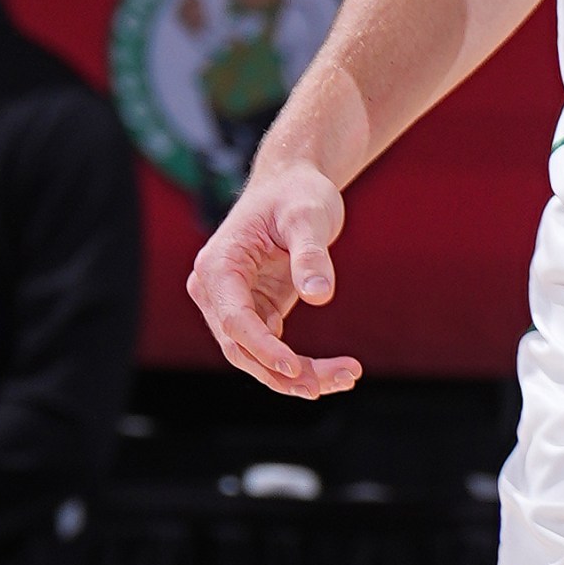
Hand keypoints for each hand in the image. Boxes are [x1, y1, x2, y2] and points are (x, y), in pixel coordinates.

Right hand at [186, 160, 360, 397]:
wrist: (294, 184)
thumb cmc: (296, 193)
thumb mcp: (308, 216)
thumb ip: (311, 253)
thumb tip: (318, 295)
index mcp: (218, 266)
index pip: (235, 320)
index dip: (264, 348)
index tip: (296, 367)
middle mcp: (216, 291)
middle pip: (243, 348)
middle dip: (286, 373)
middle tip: (336, 380)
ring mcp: (233, 305)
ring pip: (257, 358)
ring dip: (297, 377)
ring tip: (347, 377)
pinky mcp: (256, 313)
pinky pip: (273, 350)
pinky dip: (302, 367)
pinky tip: (339, 371)